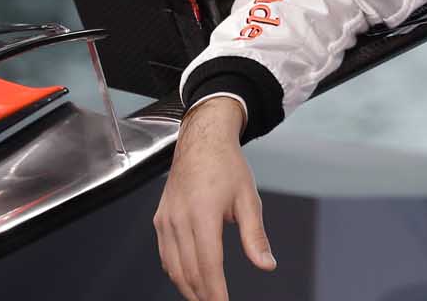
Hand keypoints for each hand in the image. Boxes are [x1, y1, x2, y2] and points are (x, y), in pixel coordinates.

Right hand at [153, 98, 274, 300]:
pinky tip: (190, 279)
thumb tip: (266, 265)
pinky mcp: (160, 220)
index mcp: (203, 213)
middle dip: (203, 294)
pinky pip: (166, 255)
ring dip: (189, 288)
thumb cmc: (226, 166)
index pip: (208, 264)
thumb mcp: (249, 199)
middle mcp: (179, 219)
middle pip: (189, 271)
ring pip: (173, 267)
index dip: (216, 291)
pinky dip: (177, 273)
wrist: (201, 141)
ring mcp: (166, 220)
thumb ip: (256, 236)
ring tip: (206, 298)